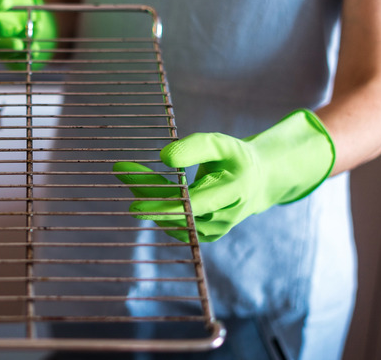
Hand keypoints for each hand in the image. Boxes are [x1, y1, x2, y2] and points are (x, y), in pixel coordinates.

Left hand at [114, 109, 334, 241]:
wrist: (258, 181)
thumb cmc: (235, 159)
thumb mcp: (221, 144)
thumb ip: (195, 147)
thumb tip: (164, 158)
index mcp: (234, 192)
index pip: (193, 205)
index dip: (163, 206)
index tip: (134, 205)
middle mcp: (224, 217)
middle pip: (177, 210)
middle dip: (147, 192)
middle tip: (122, 171)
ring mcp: (214, 230)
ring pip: (172, 219)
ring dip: (149, 198)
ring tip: (132, 175)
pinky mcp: (205, 236)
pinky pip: (175, 224)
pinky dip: (157, 208)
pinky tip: (146, 191)